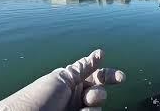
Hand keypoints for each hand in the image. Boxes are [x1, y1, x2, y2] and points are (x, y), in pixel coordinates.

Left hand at [0, 49, 125, 110]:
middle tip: (90, 97)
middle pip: (100, 91)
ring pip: (98, 106)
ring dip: (92, 105)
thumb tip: (100, 53)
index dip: (110, 75)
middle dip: (99, 93)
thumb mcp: (62, 79)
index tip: (121, 78)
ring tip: (80, 108)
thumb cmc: (38, 98)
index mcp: (72, 81)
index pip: (96, 76)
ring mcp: (77, 109)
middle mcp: (76, 95)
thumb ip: (83, 68)